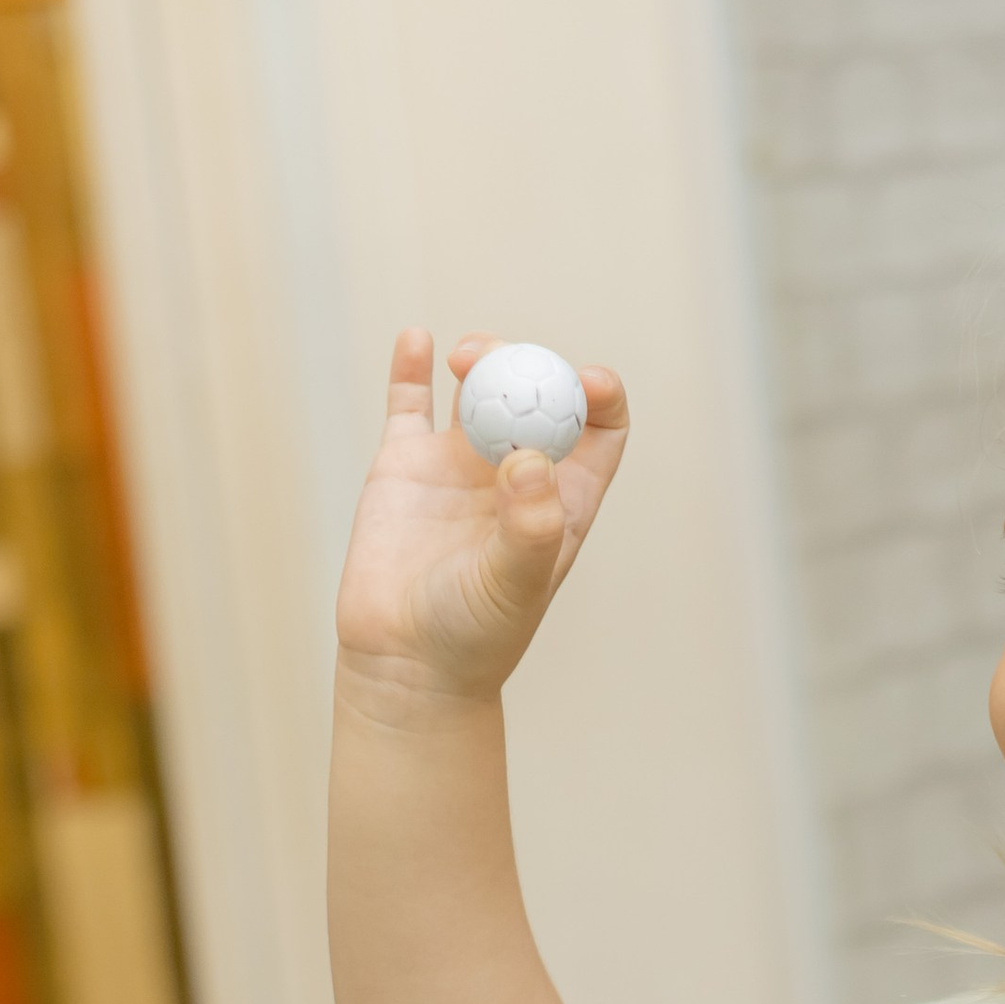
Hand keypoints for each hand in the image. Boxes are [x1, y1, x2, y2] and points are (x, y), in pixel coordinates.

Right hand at [335, 328, 628, 702]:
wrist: (404, 664)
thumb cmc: (474, 637)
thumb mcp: (516, 584)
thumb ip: (530, 524)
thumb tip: (529, 458)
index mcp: (561, 499)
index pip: (599, 431)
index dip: (600, 397)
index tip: (584, 380)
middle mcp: (515, 474)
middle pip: (539, 394)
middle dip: (532, 366)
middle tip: (509, 363)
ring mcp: (459, 466)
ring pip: (480, 389)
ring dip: (482, 358)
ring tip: (467, 359)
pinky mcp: (404, 466)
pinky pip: (410, 403)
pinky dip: (412, 366)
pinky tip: (416, 339)